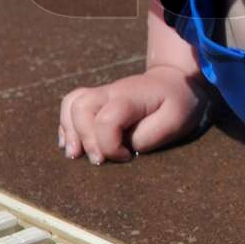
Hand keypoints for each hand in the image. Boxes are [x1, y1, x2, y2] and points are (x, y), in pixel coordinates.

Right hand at [57, 65, 202, 163]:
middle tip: (99, 160)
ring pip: (71, 104)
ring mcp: (102, 94)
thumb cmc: (178, 104)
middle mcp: (111, 92)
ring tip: (75, 154)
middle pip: (81, 108)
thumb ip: (150, 135)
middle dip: (84, 139)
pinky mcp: (97, 100)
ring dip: (69, 131)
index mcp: (131, 97)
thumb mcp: (176, 120)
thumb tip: (126, 146)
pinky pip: (70, 105)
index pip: (106, 120)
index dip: (110, 145)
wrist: (176, 82)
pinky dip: (66, 125)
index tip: (128, 156)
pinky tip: (72, 144)